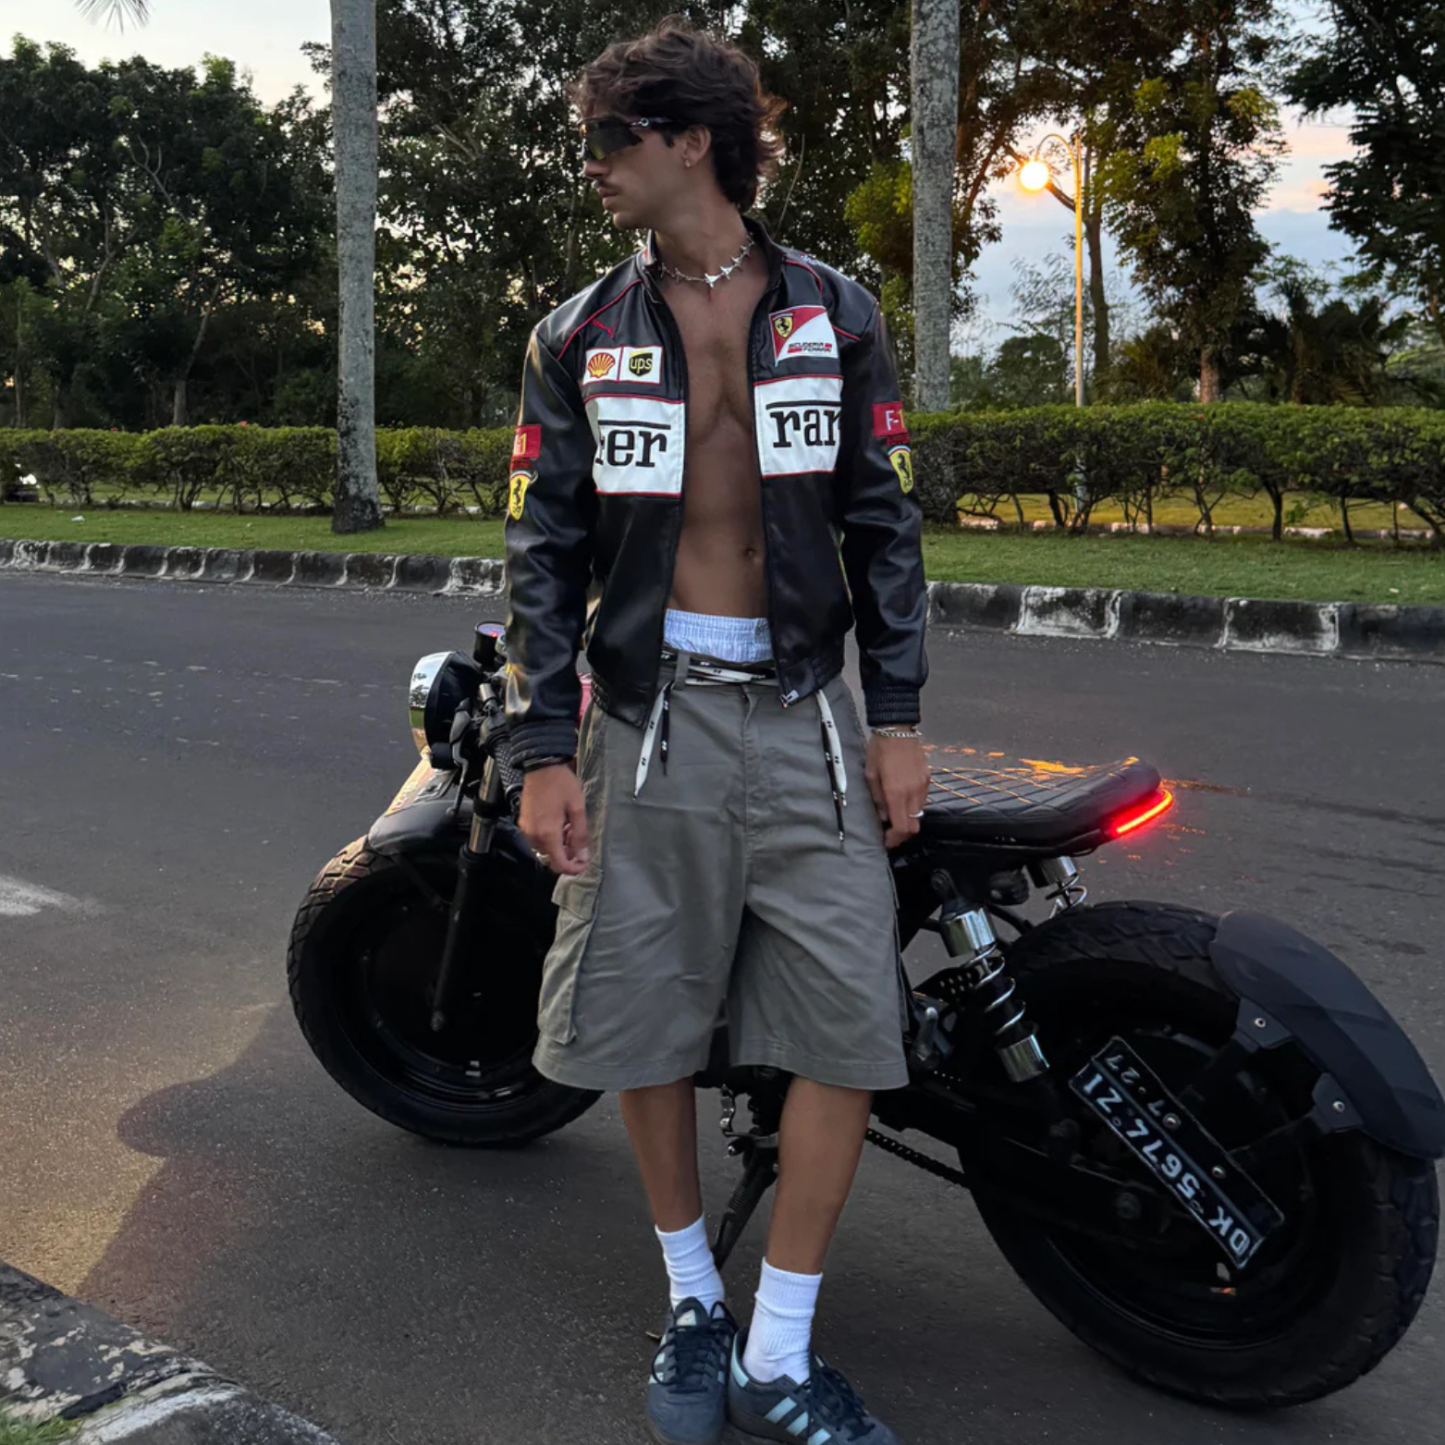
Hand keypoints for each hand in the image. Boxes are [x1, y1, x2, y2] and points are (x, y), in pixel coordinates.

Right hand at [519, 763, 591, 874]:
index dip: (573, 868)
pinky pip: (538, 839)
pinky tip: (559, 823)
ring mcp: (527, 829)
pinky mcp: (524, 822)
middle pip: (551, 858)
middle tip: (578, 837)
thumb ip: (580, 835)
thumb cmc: (561, 784)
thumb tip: (583, 856)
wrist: (541, 765)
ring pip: (545, 849)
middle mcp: (534, 835)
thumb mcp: (577, 808)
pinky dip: (550, 837)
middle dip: (567, 853)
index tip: (583, 863)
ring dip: (559, 845)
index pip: (559, 864)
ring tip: (570, 827)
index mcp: (547, 834)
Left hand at [865, 733, 928, 848]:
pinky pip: (922, 800)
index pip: (902, 827)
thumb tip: (884, 817)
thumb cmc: (879, 750)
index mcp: (896, 792)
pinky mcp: (928, 778)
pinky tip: (902, 799)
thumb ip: (878, 799)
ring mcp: (923, 785)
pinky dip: (913, 806)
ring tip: (894, 815)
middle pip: (914, 825)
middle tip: (890, 833)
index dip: (895, 839)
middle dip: (902, 833)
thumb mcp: (870, 775)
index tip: (886, 840)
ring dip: (908, 818)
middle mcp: (913, 792)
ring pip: (919, 813)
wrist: (898, 728)